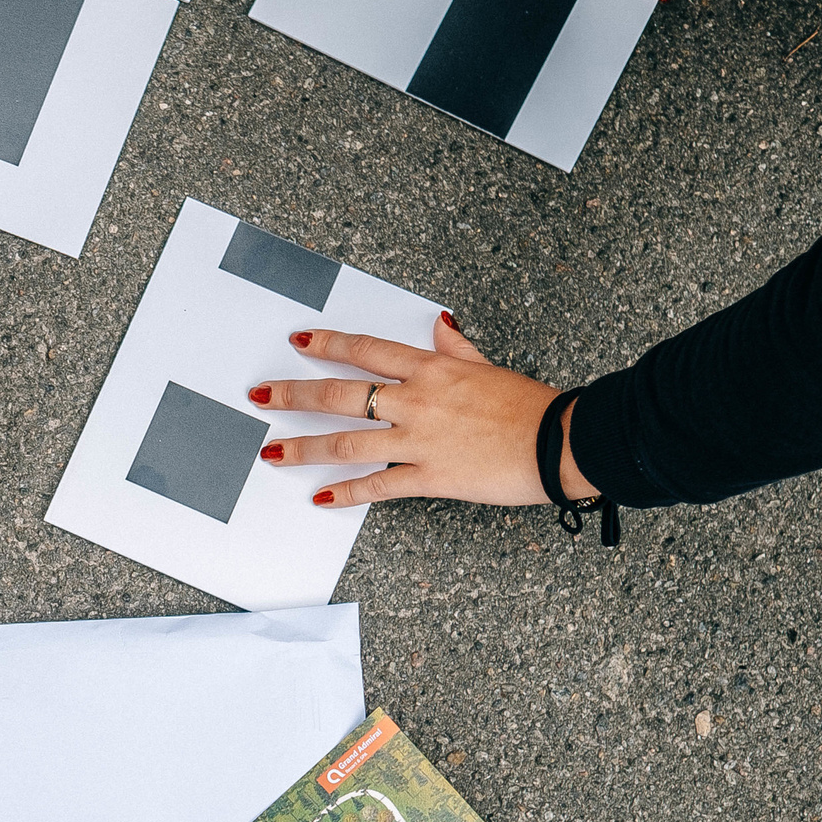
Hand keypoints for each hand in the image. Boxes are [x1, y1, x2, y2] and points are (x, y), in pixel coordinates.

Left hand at [250, 317, 597, 508]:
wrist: (560, 442)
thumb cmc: (532, 405)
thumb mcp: (490, 367)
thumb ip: (457, 348)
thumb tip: (440, 323)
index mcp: (431, 369)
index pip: (365, 351)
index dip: (327, 345)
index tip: (298, 341)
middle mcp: (416, 401)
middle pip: (340, 394)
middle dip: (294, 394)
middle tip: (260, 395)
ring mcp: (418, 440)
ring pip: (346, 442)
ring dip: (304, 448)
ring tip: (271, 452)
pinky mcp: (429, 477)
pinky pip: (378, 486)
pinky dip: (347, 494)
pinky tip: (320, 499)